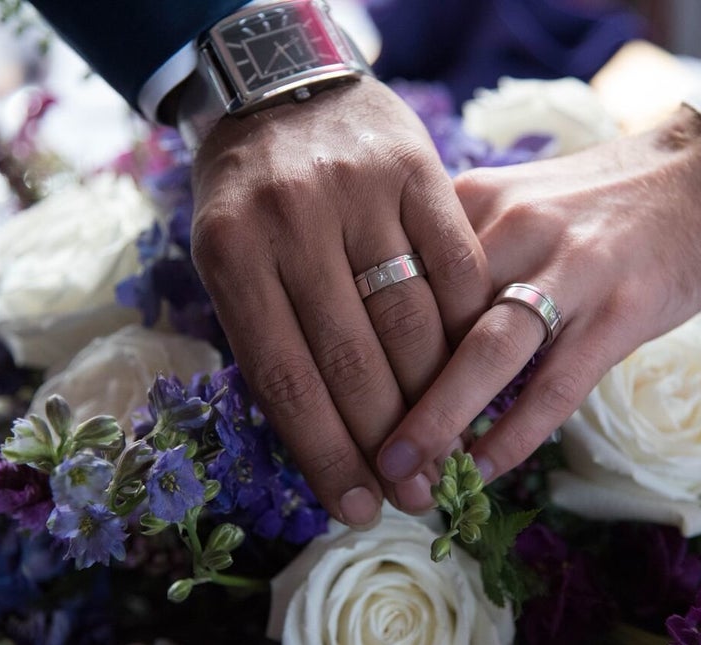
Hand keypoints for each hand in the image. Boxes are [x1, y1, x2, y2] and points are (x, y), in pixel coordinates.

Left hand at [189, 77, 489, 526]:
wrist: (287, 83)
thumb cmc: (251, 186)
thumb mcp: (228, 251)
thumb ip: (264, 329)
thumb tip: (313, 432)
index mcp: (230, 252)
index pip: (284, 378)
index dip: (325, 454)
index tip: (356, 504)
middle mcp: (293, 220)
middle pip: (349, 360)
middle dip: (384, 442)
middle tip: (411, 494)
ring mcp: (360, 191)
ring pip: (409, 321)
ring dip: (436, 401)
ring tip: (446, 455)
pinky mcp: (419, 169)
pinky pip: (455, 267)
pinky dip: (466, 328)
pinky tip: (473, 374)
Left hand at [377, 106, 700, 502]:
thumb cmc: (594, 201)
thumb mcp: (512, 202)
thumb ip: (457, 253)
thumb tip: (393, 325)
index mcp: (472, 200)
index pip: (394, 277)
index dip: (360, 343)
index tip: (334, 398)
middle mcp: (511, 226)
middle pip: (430, 317)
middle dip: (385, 392)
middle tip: (354, 452)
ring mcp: (571, 265)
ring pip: (488, 352)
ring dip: (439, 420)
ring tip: (404, 475)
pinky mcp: (624, 305)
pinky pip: (556, 383)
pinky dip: (515, 433)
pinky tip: (485, 470)